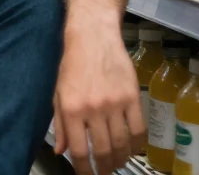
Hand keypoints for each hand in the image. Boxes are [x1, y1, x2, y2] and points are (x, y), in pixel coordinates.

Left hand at [53, 19, 144, 173]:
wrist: (93, 37)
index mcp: (71, 110)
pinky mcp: (132, 97)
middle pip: (104, 151)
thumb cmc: (73, 65)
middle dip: (104, 168)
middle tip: (104, 173)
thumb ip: (61, 125)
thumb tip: (61, 151)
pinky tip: (132, 148)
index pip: (79, 150)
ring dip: (121, 159)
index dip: (84, 170)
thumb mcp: (59, 94)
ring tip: (117, 163)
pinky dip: (137, 144)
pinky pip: (139, 129)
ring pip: (122, 144)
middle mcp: (93, 109)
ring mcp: (115, 103)